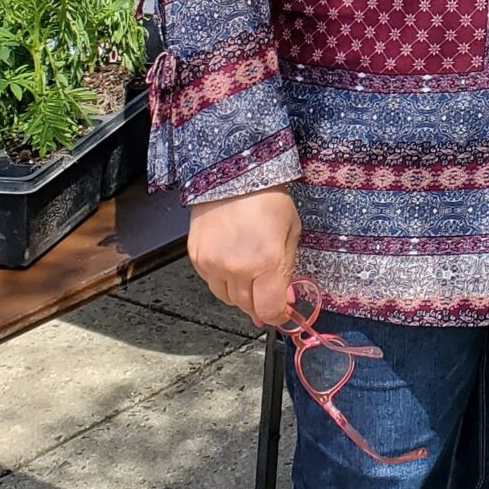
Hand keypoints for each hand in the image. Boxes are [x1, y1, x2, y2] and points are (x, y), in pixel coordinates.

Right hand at [187, 188, 300, 325]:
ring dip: (241, 294)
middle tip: (268, 291)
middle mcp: (236, 267)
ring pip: (227, 298)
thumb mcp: (292, 231)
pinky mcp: (196, 257)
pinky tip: (232, 262)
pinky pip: (211, 282)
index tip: (283, 312)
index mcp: (266, 261)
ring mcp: (213, 264)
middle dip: (261, 303)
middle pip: (248, 307)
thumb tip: (287, 298)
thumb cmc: (267, 197)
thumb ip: (288, 268)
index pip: (270, 309)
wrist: (233, 174)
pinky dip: (223, 279)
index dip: (278, 315)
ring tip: (250, 273)